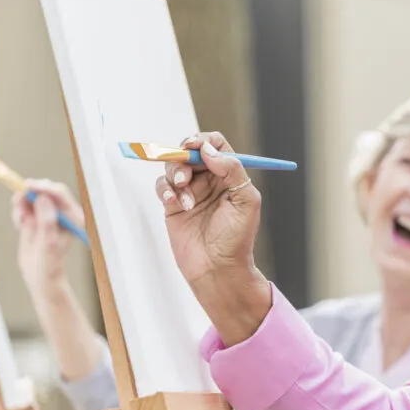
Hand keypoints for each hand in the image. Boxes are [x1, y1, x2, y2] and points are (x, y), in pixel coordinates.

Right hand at [13, 179, 84, 294]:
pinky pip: (24, 206)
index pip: (59, 194)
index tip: (29, 186)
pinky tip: (19, 225)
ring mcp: (48, 213)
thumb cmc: (49, 262)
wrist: (39, 275)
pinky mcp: (36, 217)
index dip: (44, 187)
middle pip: (45, 191)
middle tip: (17, 201)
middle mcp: (62, 213)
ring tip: (20, 222)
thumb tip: (43, 198)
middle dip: (30, 194)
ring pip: (32, 197)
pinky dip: (19, 212)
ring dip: (22, 204)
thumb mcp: (48, 242)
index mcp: (73, 216)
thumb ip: (47, 220)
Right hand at [155, 132, 260, 284]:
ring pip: (174, 167)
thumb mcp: (246, 200)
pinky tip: (175, 203)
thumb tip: (209, 149)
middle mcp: (209, 180)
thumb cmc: (237, 238)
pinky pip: (163, 186)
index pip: (216, 145)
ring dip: (176, 176)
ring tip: (186, 199)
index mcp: (229, 176)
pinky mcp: (173, 205)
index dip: (204, 141)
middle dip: (184, 157)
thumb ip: (232, 170)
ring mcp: (190, 192)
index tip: (194, 146)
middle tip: (185, 173)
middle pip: (190, 152)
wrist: (217, 269)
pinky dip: (165, 190)